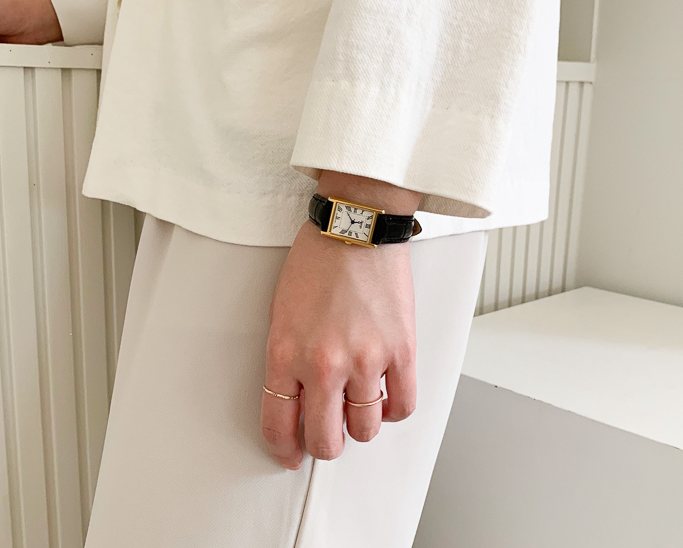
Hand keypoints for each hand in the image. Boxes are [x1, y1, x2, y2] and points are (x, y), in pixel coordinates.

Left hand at [261, 172, 421, 469]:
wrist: (355, 227)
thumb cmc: (317, 261)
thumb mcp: (281, 313)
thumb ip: (288, 360)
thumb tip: (299, 399)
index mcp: (286, 354)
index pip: (279, 424)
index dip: (285, 449)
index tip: (291, 454)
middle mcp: (324, 364)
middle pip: (326, 440)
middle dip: (325, 445)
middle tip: (329, 434)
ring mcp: (366, 359)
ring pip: (367, 429)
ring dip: (362, 426)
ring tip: (360, 407)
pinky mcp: (401, 350)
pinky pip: (403, 405)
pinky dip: (394, 409)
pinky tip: (386, 395)